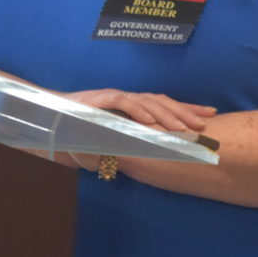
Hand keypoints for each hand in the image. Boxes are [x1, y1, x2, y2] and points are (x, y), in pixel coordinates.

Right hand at [62, 88, 215, 132]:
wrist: (48, 119)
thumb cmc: (78, 132)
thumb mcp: (110, 140)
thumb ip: (129, 145)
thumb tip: (150, 158)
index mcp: (131, 107)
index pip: (163, 106)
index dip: (186, 109)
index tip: (209, 117)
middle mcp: (125, 99)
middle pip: (160, 101)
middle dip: (183, 112)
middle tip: (203, 124)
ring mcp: (111, 97)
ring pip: (145, 101)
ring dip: (165, 114)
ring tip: (183, 128)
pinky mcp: (97, 99)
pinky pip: (122, 103)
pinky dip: (137, 110)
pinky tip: (151, 121)